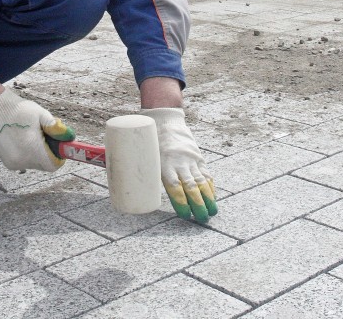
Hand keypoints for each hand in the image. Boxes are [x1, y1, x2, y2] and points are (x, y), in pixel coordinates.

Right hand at [0, 89, 74, 171]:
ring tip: (31, 136)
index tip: (59, 146)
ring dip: (37, 153)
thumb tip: (69, 137)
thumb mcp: (41, 114)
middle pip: (44, 164)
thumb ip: (55, 127)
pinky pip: (25, 162)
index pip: (53, 164)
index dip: (59, 156)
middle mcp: (22, 159)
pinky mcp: (8, 163)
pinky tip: (22, 139)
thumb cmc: (19, 111)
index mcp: (32, 148)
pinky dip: (28, 154)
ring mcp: (14, 163)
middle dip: (48, 152)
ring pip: (35, 164)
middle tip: (44, 136)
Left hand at [142, 107, 217, 222]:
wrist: (167, 122)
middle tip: (201, 219)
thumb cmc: (152, 143)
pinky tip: (213, 198)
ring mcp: (191, 159)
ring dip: (208, 199)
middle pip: (191, 186)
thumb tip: (128, 192)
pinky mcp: (198, 157)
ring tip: (212, 212)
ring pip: (201, 181)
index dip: (181, 202)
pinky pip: (206, 174)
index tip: (185, 215)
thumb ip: (146, 174)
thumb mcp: (147, 157)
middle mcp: (180, 162)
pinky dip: (210, 187)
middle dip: (198, 205)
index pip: (175, 186)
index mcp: (165, 163)